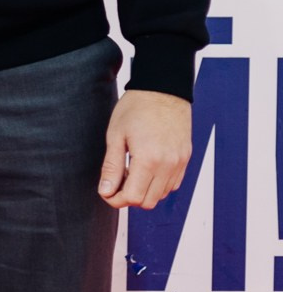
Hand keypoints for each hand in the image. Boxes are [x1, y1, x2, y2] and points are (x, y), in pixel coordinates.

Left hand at [99, 88, 192, 208]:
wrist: (163, 90)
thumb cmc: (136, 109)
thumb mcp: (115, 136)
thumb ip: (111, 167)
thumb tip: (105, 191)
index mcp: (149, 160)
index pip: (133, 198)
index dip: (115, 199)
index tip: (105, 191)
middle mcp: (168, 165)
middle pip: (148, 201)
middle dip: (128, 197)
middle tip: (116, 181)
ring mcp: (180, 163)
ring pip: (161, 195)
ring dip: (143, 190)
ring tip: (130, 170)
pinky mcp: (185, 159)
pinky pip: (172, 184)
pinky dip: (157, 184)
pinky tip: (145, 168)